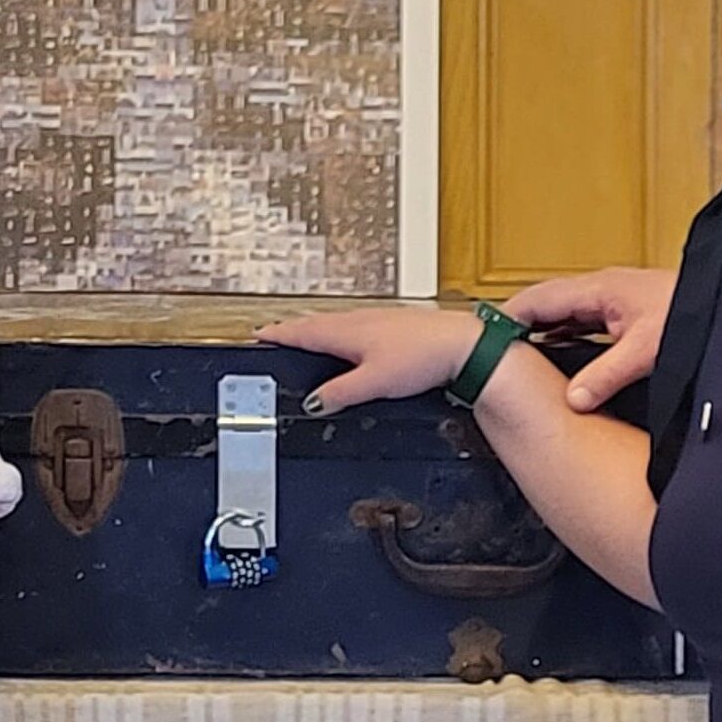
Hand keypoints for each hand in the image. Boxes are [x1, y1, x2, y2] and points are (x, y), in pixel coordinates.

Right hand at [257, 308, 482, 414]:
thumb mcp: (374, 382)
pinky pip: (356, 325)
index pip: (302, 331)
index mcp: (347, 331)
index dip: (278, 335)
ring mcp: (377, 319)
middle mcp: (360, 319)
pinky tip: (350, 341)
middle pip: (316, 324)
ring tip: (306, 335)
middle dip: (293, 329)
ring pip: (337, 323)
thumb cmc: (425, 355)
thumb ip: (341, 392)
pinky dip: (341, 331)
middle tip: (275, 334)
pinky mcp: (394, 324)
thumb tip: (315, 402)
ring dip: (317, 329)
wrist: (463, 344)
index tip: (259, 335)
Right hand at [503, 267, 675, 410]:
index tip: (483, 335)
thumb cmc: (690, 312)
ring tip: (516, 357)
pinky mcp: (622, 313)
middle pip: (547, 305)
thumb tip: (573, 399)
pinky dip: (563, 338)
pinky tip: (558, 356)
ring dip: (542, 333)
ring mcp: (611, 300)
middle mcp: (601, 290)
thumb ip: (607, 375)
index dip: (508, 316)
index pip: (539, 298)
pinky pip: (580, 323)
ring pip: (564, 315)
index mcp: (600, 289)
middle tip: (491, 350)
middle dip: (519, 325)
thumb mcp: (646, 351)